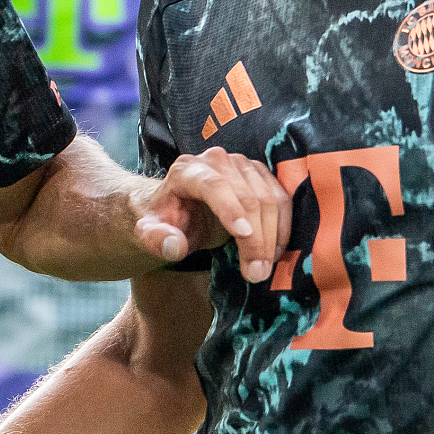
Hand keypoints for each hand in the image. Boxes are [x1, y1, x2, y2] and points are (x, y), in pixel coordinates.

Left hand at [135, 148, 291, 282]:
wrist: (180, 206)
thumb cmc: (166, 220)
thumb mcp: (150, 233)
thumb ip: (156, 239)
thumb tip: (175, 245)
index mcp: (186, 170)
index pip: (213, 185)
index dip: (230, 208)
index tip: (243, 235)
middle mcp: (216, 160)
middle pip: (246, 196)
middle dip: (255, 238)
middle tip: (256, 274)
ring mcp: (242, 164)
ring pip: (269, 199)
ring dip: (272, 237)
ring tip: (263, 269)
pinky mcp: (260, 174)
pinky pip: (282, 199)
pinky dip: (283, 227)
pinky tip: (274, 252)